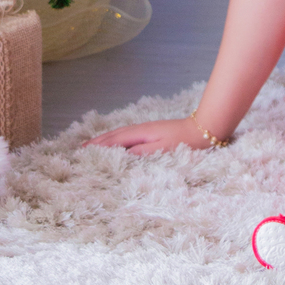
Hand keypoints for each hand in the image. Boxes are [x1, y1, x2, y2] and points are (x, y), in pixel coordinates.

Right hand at [81, 118, 208, 154]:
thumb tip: (122, 154)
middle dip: (97, 142)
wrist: (204, 129)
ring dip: (105, 139)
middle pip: (114, 135)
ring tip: (93, 145)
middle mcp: (141, 129)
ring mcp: (146, 129)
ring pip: (120, 134)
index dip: (98, 146)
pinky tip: (116, 143)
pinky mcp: (151, 132)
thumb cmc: (185, 142)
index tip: (82, 152)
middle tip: (81, 149)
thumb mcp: (163, 150)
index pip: (115, 141)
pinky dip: (116, 139)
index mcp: (141, 133)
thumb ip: (142, 152)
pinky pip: (127, 135)